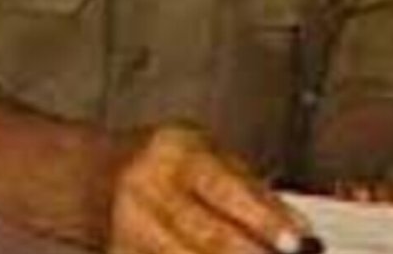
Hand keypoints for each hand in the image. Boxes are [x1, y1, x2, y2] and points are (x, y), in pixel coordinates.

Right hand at [106, 125, 309, 253]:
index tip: (298, 241)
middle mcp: (151, 194)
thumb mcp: (206, 151)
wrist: (95, 175)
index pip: (228, 190)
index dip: (265, 219)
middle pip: (207, 236)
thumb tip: (292, 222)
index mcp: (179, 155)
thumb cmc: (168, 161)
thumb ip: (245, 183)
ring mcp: (130, 234)